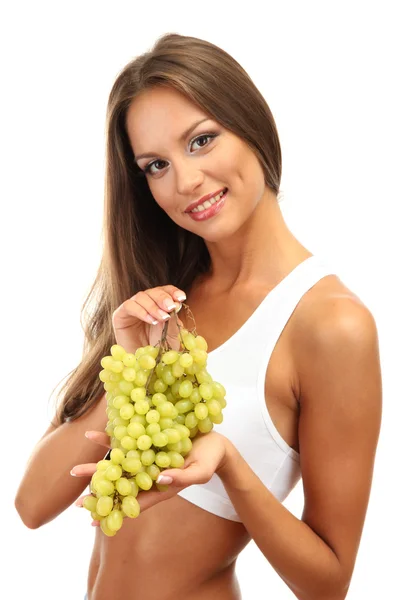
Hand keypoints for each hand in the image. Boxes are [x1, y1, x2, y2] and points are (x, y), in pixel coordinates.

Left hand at [73, 430, 229, 523]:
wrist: (214, 442)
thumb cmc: (210, 460)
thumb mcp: (200, 471)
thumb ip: (182, 478)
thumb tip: (159, 480)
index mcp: (161, 487)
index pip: (133, 503)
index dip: (114, 510)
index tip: (94, 521)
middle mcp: (149, 474)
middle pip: (120, 484)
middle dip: (99, 491)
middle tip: (77, 502)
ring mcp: (146, 457)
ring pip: (117, 464)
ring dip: (96, 468)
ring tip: (74, 470)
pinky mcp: (146, 440)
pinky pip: (123, 440)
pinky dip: (107, 439)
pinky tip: (90, 435)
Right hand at [111, 286, 186, 352]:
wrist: (144, 367)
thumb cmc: (159, 351)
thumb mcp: (171, 336)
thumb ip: (173, 321)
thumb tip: (176, 305)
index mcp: (160, 305)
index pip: (165, 291)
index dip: (172, 291)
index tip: (181, 297)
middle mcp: (146, 304)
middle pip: (153, 292)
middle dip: (163, 298)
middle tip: (170, 307)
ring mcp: (132, 309)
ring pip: (141, 296)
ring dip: (153, 306)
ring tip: (162, 318)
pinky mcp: (120, 315)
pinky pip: (129, 306)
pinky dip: (141, 311)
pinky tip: (151, 320)